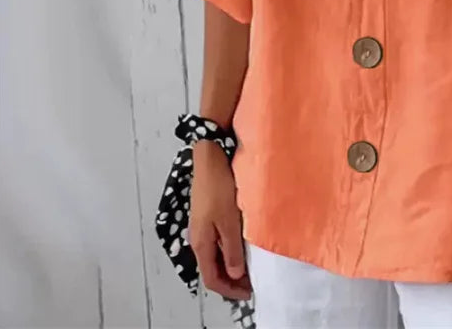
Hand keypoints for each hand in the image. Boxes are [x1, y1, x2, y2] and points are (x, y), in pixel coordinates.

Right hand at [189, 140, 251, 299]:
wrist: (210, 158)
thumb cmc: (219, 187)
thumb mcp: (228, 221)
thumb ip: (231, 249)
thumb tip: (234, 274)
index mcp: (201, 243)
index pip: (212, 278)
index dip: (230, 290)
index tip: (250, 293)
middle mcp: (199, 239)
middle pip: (213, 270)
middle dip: (231, 281)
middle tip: (252, 283)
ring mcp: (203, 227)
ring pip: (216, 256)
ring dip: (231, 266)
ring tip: (250, 268)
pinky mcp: (209, 216)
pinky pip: (218, 242)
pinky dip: (230, 251)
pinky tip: (243, 246)